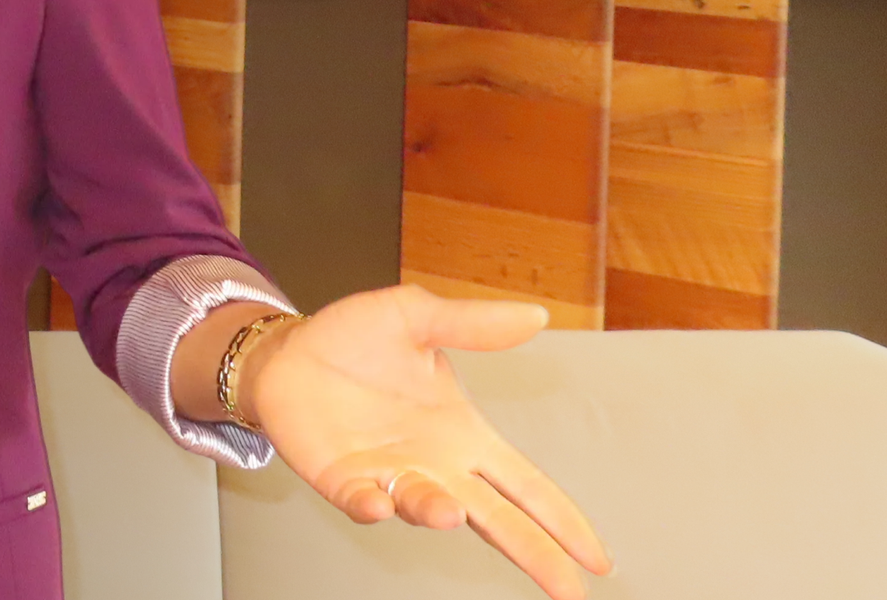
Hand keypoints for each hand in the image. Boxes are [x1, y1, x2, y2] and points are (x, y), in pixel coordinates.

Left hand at [244, 284, 611, 599]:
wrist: (289, 349)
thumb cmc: (355, 339)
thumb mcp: (417, 317)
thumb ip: (472, 324)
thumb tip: (534, 314)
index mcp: (464, 434)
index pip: (527, 485)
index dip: (563, 520)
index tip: (597, 558)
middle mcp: (435, 465)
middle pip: (496, 518)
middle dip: (534, 555)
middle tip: (566, 591)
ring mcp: (390, 476)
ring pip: (427, 507)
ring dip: (438, 513)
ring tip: (452, 512)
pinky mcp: (343, 479)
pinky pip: (362, 501)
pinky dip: (371, 505)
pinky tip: (378, 502)